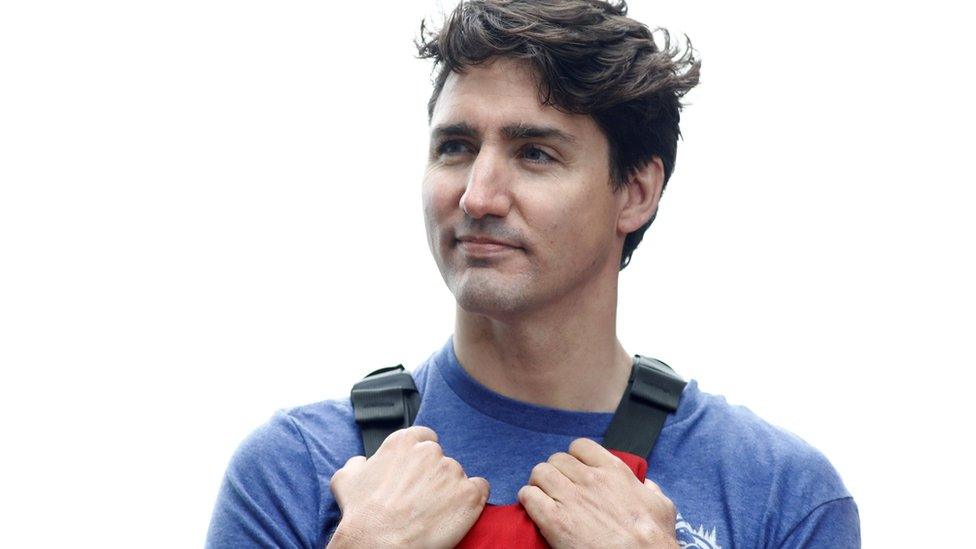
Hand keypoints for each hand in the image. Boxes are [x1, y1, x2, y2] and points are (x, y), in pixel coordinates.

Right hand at [328, 426, 489, 548]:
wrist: (379, 544)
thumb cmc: (362, 514)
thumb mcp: (346, 480)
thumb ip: (357, 463)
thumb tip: (361, 462)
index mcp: (403, 442)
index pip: (424, 438)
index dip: (421, 459)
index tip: (417, 475)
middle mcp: (430, 452)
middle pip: (441, 459)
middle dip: (435, 476)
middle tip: (422, 499)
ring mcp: (452, 471)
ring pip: (458, 476)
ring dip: (451, 491)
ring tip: (434, 512)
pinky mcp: (469, 494)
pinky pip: (480, 489)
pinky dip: (473, 500)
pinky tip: (458, 512)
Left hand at [518, 438, 677, 548]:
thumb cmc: (653, 540)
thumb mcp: (662, 507)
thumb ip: (651, 490)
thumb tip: (647, 485)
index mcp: (614, 472)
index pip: (581, 447)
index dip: (574, 458)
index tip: (575, 471)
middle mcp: (590, 479)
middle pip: (556, 459)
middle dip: (555, 472)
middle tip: (557, 488)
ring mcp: (570, 498)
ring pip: (539, 472)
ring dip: (539, 484)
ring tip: (544, 496)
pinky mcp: (554, 520)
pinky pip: (528, 496)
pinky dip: (528, 500)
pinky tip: (535, 509)